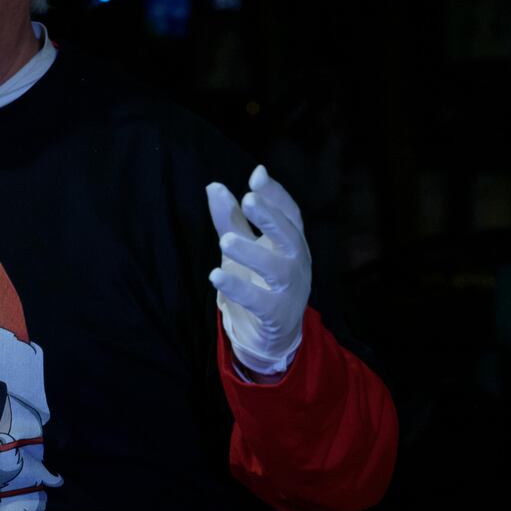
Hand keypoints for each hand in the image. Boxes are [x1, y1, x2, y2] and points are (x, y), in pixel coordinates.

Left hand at [205, 165, 311, 375]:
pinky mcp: (277, 314)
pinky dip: (239, 289)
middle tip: (248, 200)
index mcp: (290, 242)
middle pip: (290, 235)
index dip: (275, 194)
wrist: (270, 335)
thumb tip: (214, 185)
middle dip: (270, 217)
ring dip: (252, 253)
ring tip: (224, 241)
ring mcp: (290, 289)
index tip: (257, 175)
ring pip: (277, 268)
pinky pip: (260, 302)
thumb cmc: (258, 283)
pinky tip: (216, 276)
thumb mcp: (241, 247)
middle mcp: (296, 262)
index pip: (289, 213)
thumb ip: (230, 219)